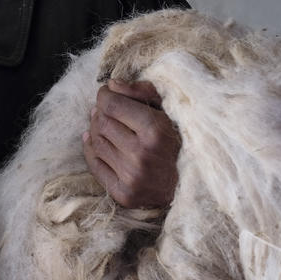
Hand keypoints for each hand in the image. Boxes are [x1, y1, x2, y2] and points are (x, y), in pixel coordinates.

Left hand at [83, 79, 179, 208]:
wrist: (189, 186)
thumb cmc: (178, 141)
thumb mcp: (168, 110)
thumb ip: (142, 92)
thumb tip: (112, 85)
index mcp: (155, 130)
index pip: (112, 105)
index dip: (105, 95)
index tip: (107, 93)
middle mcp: (141, 155)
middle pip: (102, 122)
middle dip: (101, 111)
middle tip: (107, 109)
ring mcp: (131, 177)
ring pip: (97, 142)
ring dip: (96, 129)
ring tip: (105, 124)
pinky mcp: (124, 194)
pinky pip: (94, 165)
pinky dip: (91, 149)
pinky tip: (95, 140)